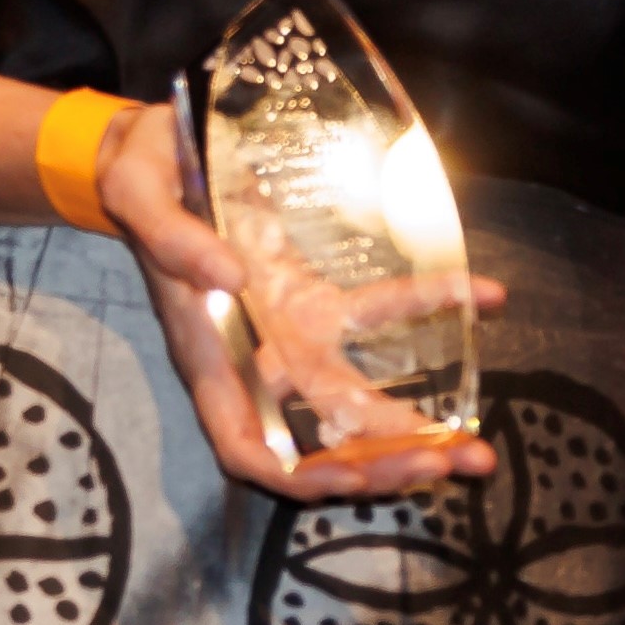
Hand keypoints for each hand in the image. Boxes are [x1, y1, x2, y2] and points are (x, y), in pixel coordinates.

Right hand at [95, 100, 499, 503]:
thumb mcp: (140, 194)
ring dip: (415, 422)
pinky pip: (375, 314)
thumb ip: (176, 240)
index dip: (300, 473)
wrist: (158, 149)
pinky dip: (430, 306)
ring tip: (477, 442)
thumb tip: (231, 279)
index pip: (248, 446)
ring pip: (353, 398)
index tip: (357, 475)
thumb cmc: (138, 175)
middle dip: (385, 461)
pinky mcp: (310, 299)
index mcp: (206, 355)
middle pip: (318, 438)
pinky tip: (486, 295)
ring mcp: (285, 334)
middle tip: (457, 465)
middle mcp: (251, 360)